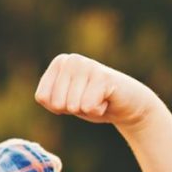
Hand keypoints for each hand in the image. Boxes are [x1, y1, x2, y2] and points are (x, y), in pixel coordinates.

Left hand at [35, 53, 161, 128]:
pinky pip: (88, 107)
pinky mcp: (103, 76)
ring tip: (98, 98)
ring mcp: (87, 65)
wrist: (129, 104)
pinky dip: (98, 111)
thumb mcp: (64, 102)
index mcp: (59, 63)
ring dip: (86, 110)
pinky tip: (106, 100)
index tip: (75, 98)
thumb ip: (50, 99)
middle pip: (57, 103)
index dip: (59, 107)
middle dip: (73, 109)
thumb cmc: (92, 103)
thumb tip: (46, 99)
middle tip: (89, 98)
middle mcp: (71, 59)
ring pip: (72, 106)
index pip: (42, 97)